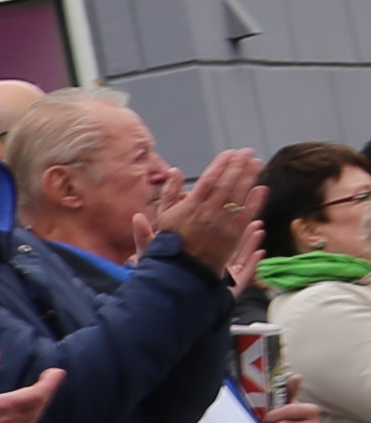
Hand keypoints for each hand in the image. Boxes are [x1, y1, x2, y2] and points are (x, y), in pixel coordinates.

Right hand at [171, 150, 268, 280]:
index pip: (209, 180)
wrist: (181, 270)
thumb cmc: (170, 242)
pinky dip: (255, 201)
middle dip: (238, 166)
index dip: (221, 164)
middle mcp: (208, 214)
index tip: (230, 153)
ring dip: (249, 177)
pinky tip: (261, 188)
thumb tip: (174, 171)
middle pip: (227, 184)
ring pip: (239, 196)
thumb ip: (169, 193)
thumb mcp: (162, 217)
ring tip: (256, 163)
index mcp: (190, 207)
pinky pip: (247, 214)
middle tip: (247, 152)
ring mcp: (223, 224)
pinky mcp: (234, 235)